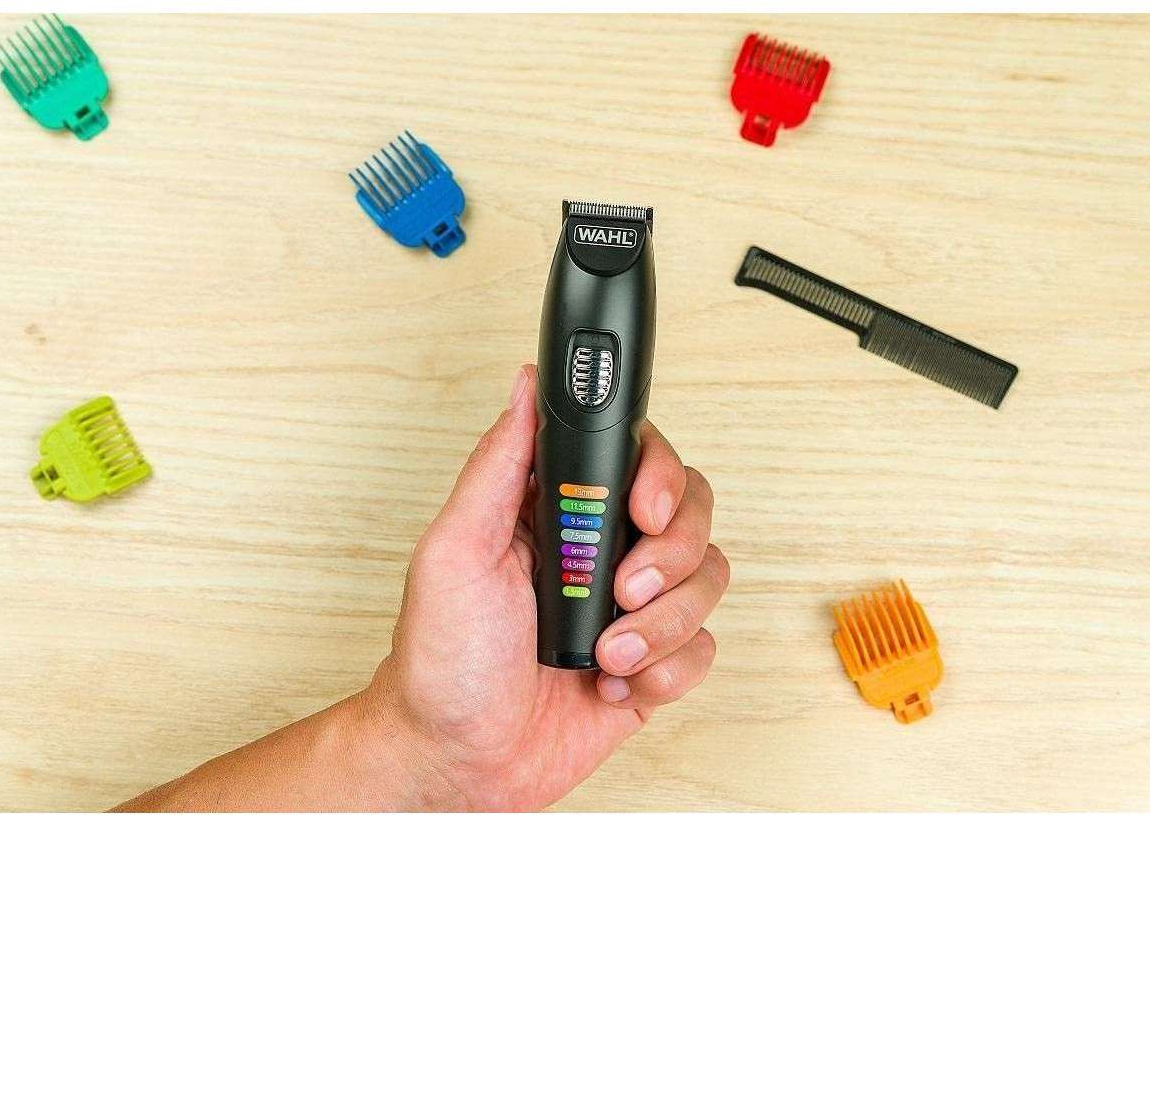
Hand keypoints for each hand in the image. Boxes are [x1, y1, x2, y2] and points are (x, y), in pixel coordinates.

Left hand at [370, 364, 729, 810]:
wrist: (459, 762)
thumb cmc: (442, 658)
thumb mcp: (455, 549)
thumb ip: (498, 463)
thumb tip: (525, 386)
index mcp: (558, 510)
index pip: (638, 457)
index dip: (657, 477)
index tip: (643, 510)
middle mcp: (602, 549)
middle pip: (690, 513)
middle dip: (668, 557)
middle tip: (619, 590)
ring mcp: (632, 606)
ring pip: (707, 580)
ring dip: (661, 624)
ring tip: (605, 653)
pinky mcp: (654, 661)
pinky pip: (704, 648)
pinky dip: (666, 670)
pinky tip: (615, 683)